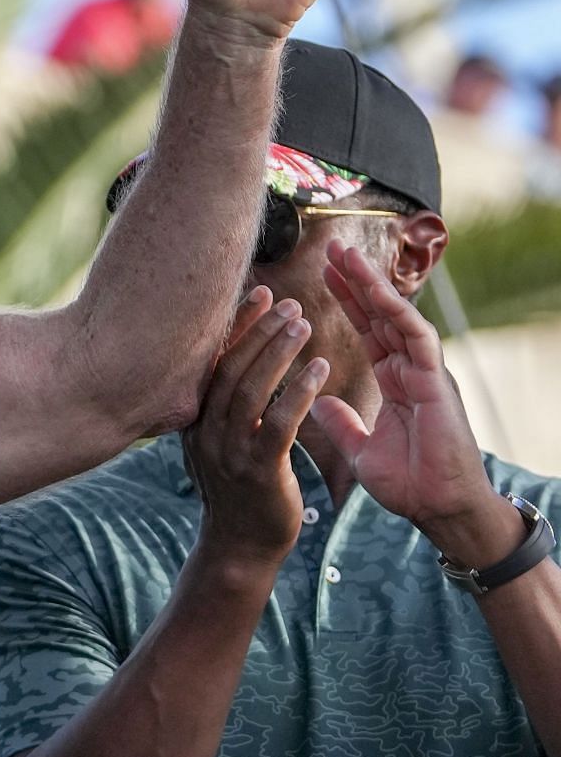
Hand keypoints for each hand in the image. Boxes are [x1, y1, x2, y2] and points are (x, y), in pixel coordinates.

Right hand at [183, 287, 327, 571]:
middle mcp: (205, 429)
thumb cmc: (239, 489)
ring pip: (250, 389)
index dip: (236, 325)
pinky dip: (298, 392)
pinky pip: (278, 423)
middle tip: (289, 302)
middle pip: (229, 367)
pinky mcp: (258, 471)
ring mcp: (228, 451)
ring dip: (278, 352)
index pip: (213, 360)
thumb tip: (236, 359)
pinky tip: (319, 369)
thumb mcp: (221, 440)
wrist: (241, 547)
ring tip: (304, 324)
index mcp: (195, 417)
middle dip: (259, 330)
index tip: (260, 293)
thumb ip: (225, 404)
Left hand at [309, 242, 522, 567]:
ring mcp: (425, 372)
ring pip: (397, 316)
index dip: (347, 300)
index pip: (367, 329)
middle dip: (357, 280)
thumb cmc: (409, 484)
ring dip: (372, 284)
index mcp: (395, 380)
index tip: (324, 274)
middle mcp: (410, 369)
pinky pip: (416, 338)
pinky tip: (376, 292)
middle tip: (331, 246)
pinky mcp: (436, 382)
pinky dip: (397, 313)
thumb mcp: (360, 448)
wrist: (439, 510)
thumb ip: (340, 422)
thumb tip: (317, 400)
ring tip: (346, 255)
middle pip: (380, 314)